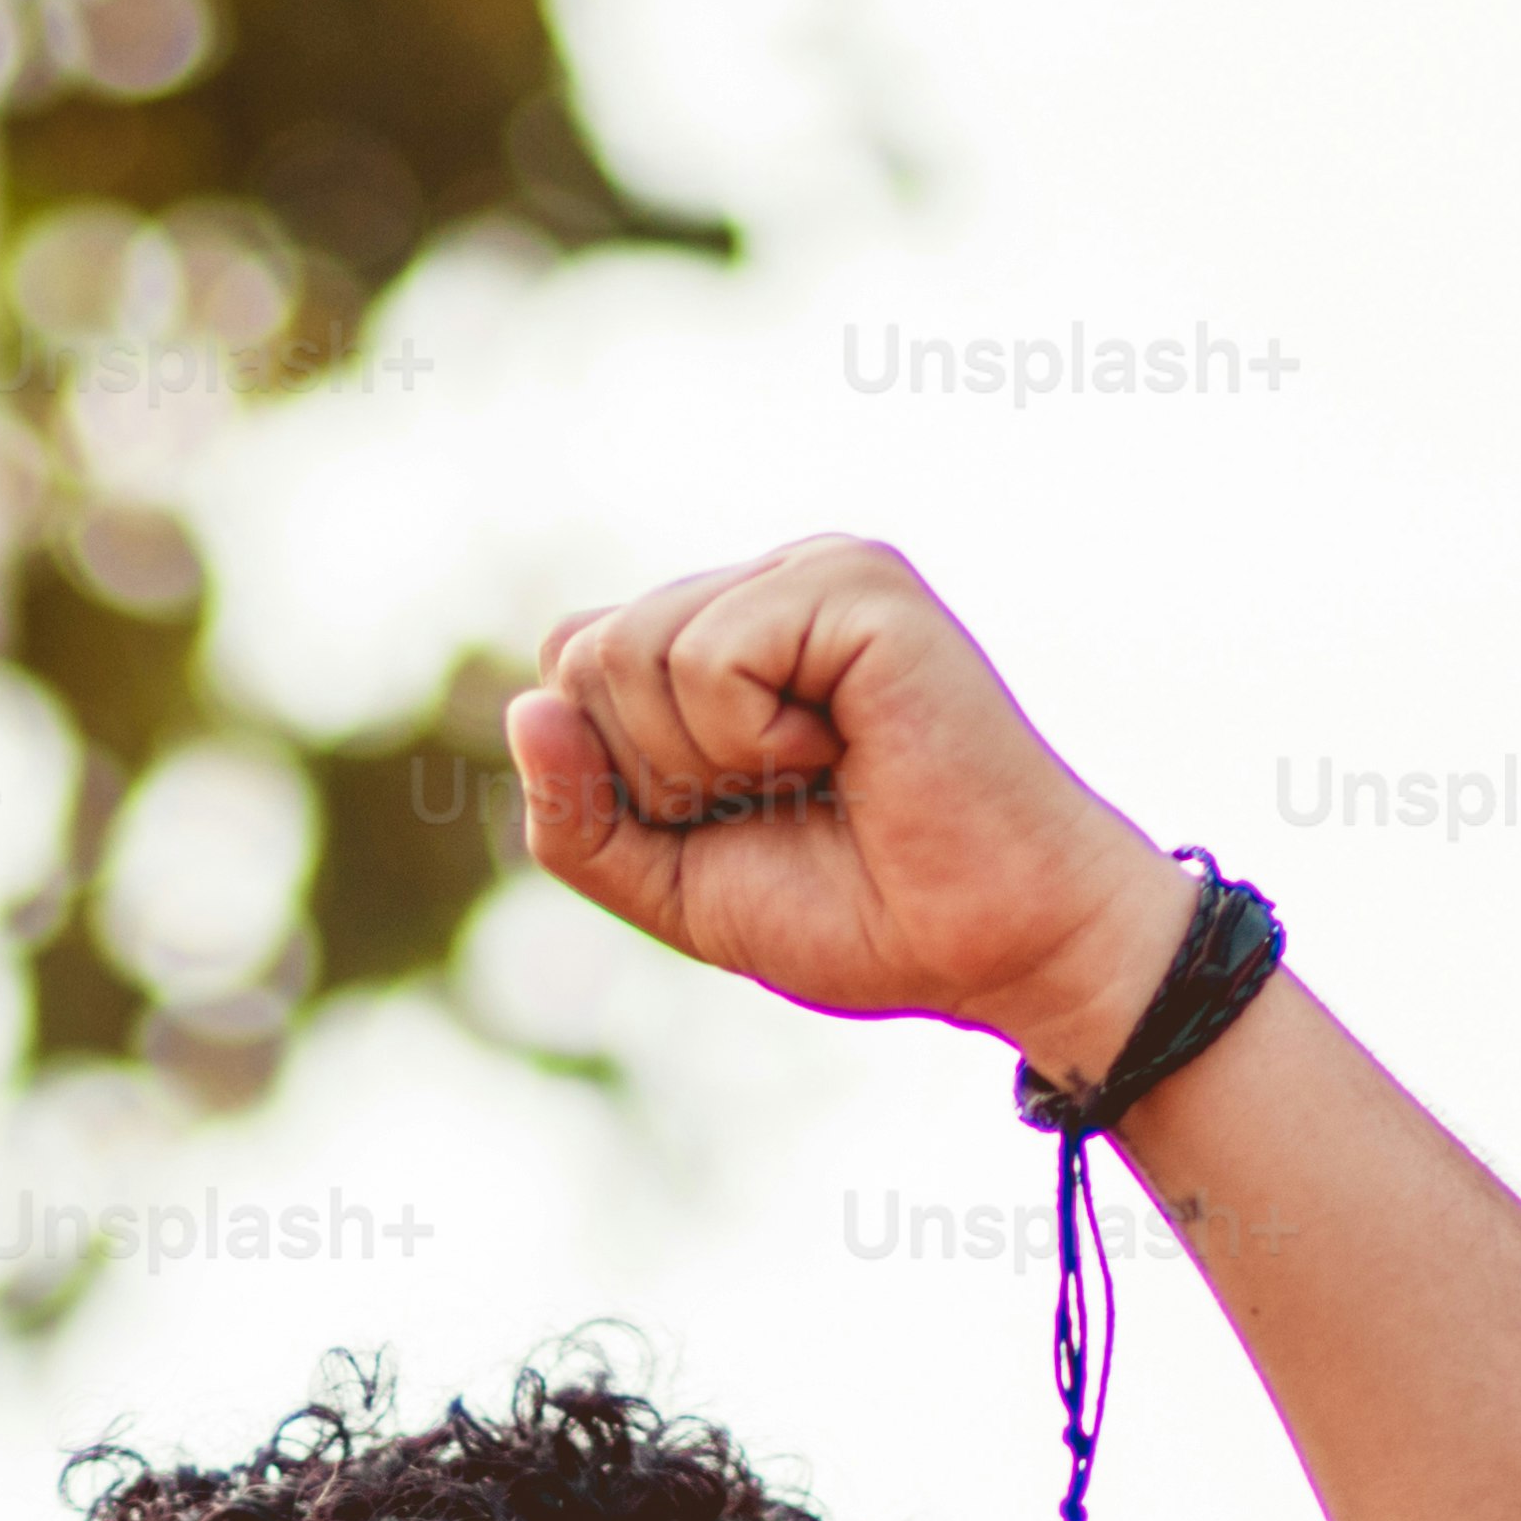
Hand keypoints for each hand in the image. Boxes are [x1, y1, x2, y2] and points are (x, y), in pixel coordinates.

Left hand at [501, 536, 1184, 1091]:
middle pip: (586, 657)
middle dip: (657, 773)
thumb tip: (525, 709)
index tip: (733, 819)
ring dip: (706, 761)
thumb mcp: (673, 884)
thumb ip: (578, 816)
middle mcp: (770, 586)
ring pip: (631, 650)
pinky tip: (847, 749)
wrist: (996, 947)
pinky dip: (754, 739)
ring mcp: (816, 573)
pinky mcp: (859, 585)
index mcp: (728, 638)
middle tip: (783, 802)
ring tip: (819, 775)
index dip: (620, 776)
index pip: (574, 664)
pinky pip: (708, 656)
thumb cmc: (861, 914)